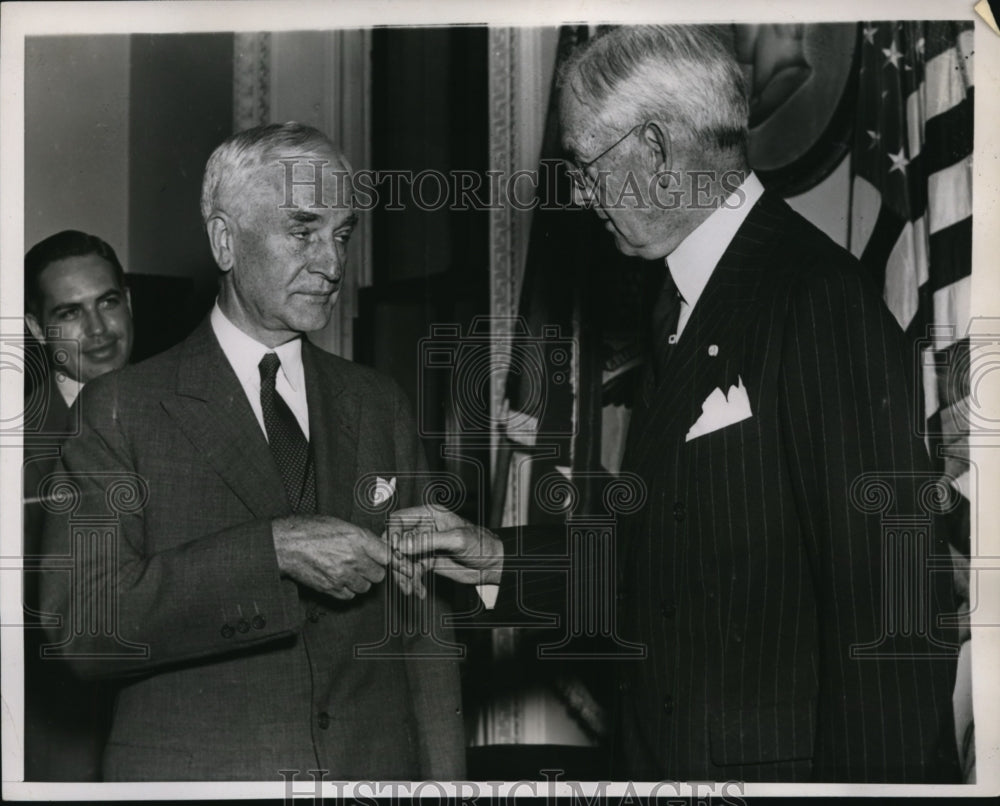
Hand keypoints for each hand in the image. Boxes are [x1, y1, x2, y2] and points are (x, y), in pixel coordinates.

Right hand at [272, 515, 419, 599]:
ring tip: (350, 572)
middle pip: (379, 575)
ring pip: (365, 587)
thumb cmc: (308, 530)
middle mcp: (352, 557)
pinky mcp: (330, 587)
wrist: (284, 544)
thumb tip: (377, 545)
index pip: (387, 555)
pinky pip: (349, 595)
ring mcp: (341, 575)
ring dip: (360, 581)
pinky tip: (341, 580)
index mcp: (356, 538)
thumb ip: (361, 536)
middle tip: (364, 565)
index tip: (380, 557)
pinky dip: (347, 590)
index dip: (384, 556)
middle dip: (373, 570)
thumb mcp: (339, 523)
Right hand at [387, 505, 503, 585]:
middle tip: (406, 573)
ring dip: (403, 575)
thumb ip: (428, 541)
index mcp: (429, 515)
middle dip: (397, 560)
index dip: (392, 535)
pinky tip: (419, 591)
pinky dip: (412, 583)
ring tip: (411, 588)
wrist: (493, 565)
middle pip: (396, 542)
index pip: (398, 519)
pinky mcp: (426, 561)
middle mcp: (423, 528)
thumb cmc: (481, 545)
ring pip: (401, 559)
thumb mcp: (456, 540)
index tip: (395, 552)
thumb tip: (401, 545)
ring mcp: (423, 546)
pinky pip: (411, 572)